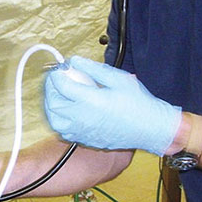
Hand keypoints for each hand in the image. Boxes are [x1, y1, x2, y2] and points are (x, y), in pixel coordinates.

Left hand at [44, 56, 181, 155]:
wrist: (150, 128)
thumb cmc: (139, 103)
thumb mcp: (117, 78)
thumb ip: (93, 68)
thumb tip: (75, 61)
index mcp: (90, 101)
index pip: (61, 86)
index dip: (56, 75)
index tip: (60, 69)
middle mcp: (82, 119)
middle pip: (53, 104)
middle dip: (50, 89)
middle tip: (56, 80)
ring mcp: (83, 132)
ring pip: (54, 121)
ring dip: (52, 106)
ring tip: (59, 95)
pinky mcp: (86, 140)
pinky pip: (64, 131)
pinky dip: (59, 120)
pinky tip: (68, 111)